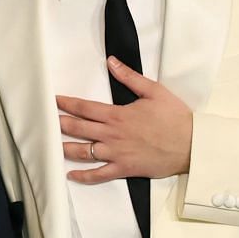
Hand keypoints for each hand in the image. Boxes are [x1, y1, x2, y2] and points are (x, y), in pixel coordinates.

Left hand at [57, 58, 192, 181]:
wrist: (192, 144)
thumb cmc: (175, 117)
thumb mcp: (154, 91)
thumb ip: (130, 77)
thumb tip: (111, 61)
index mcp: (117, 115)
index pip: (85, 108)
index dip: (66, 104)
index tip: (53, 101)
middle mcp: (112, 134)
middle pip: (78, 129)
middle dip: (60, 124)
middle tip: (46, 122)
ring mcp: (116, 153)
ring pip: (83, 152)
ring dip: (65, 148)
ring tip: (52, 146)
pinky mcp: (123, 169)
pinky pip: (99, 174)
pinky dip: (83, 176)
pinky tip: (71, 175)